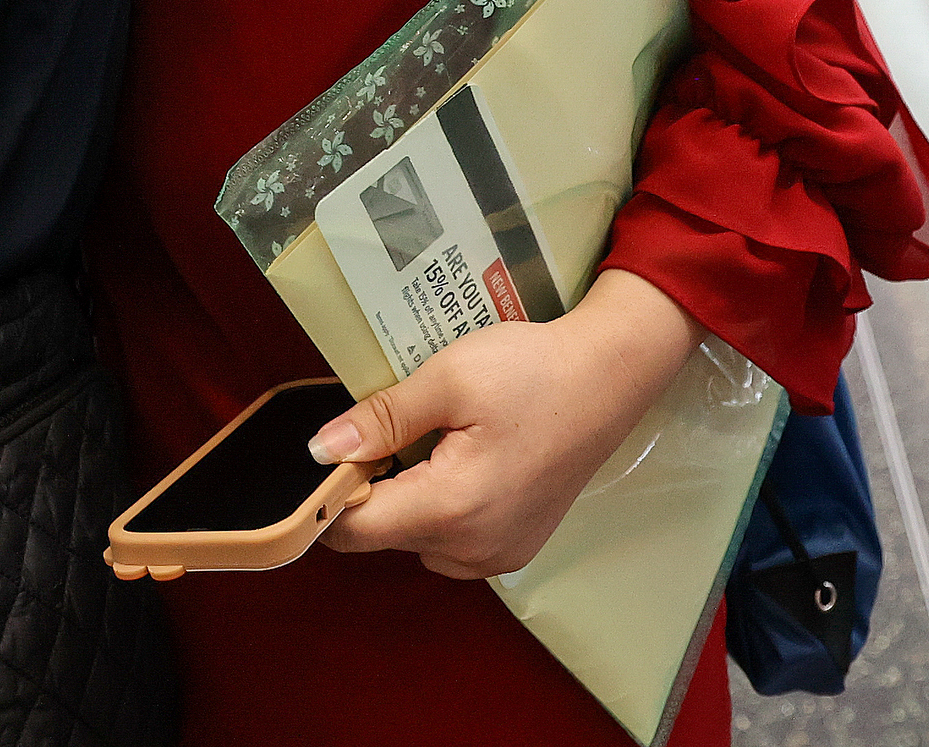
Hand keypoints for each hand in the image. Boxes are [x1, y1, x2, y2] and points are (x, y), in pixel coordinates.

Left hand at [310, 271, 700, 578]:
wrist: (608, 379)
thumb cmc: (532, 372)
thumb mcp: (448, 379)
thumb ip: (380, 419)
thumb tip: (320, 450)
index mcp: (451, 509)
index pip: (352, 532)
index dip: (329, 493)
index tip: (334, 450)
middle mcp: (472, 549)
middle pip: (382, 535)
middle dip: (373, 486)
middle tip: (395, 427)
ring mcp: (497, 556)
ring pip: (414, 540)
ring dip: (408, 498)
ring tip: (436, 441)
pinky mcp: (513, 550)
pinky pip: (449, 543)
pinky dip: (441, 509)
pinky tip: (461, 462)